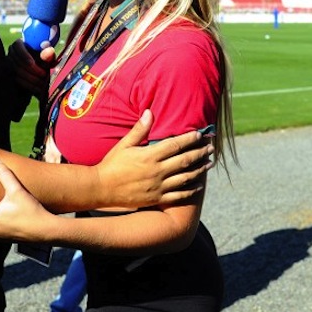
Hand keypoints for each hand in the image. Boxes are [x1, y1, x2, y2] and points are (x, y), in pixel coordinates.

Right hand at [8, 39, 55, 95]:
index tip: (32, 63)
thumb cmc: (44, 60)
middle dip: (32, 70)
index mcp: (18, 44)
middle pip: (17, 62)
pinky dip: (28, 85)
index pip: (18, 47)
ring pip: (17, 72)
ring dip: (31, 78)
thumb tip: (49, 52)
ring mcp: (8, 65)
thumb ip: (48, 54)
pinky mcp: (10, 76)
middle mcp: (11, 53)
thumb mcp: (48, 56)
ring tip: (43, 83)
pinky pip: (17, 81)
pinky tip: (38, 88)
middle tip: (44, 75)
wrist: (39, 71)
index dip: (24, 55)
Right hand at [95, 110, 212, 208]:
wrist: (101, 188)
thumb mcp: (124, 145)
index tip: (200, 135)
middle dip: (200, 153)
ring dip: (199, 170)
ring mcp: (158, 186)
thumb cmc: (111, 164)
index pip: (175, 145)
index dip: (190, 139)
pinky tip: (198, 186)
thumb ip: (139, 130)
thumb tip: (149, 112)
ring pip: (185, 177)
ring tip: (209, 163)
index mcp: (149, 156)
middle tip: (211, 148)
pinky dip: (190, 191)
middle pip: (185, 160)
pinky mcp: (156, 198)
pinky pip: (178, 195)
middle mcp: (157, 171)